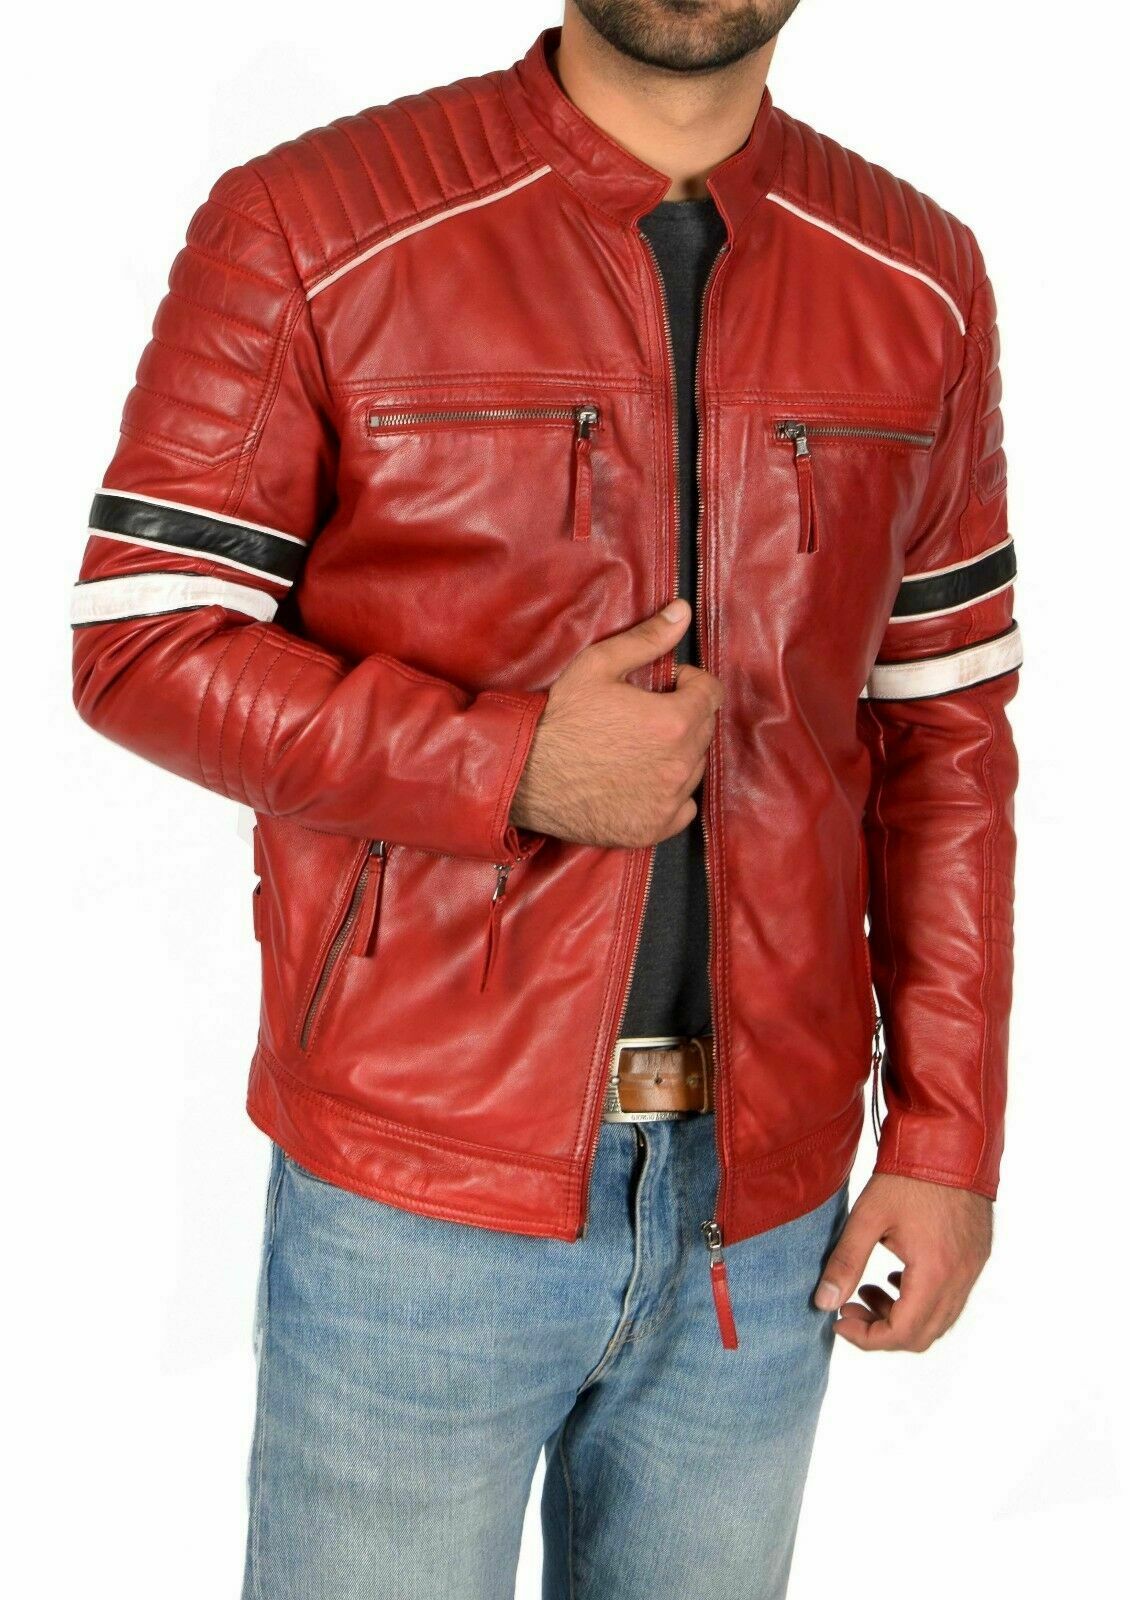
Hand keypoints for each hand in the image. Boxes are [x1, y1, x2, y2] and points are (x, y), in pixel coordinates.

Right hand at [509, 599, 723, 848]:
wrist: (524, 775)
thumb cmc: (560, 718)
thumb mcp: (598, 665)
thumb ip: (647, 639)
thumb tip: (682, 611)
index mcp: (674, 722)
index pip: (712, 694)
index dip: (689, 683)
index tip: (665, 685)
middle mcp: (680, 765)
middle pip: (704, 731)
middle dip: (683, 716)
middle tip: (644, 715)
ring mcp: (668, 801)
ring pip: (694, 768)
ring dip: (678, 754)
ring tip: (638, 747)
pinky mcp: (653, 828)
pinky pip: (684, 807)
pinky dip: (671, 794)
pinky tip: (642, 780)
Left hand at [814, 1173, 992, 1351]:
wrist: (951, 1141)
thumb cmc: (909, 1176)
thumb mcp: (868, 1216)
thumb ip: (846, 1262)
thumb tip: (824, 1302)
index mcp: (935, 1273)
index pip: (901, 1333)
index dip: (866, 1338)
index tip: (838, 1322)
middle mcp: (960, 1279)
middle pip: (922, 1335)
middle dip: (881, 1331)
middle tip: (850, 1307)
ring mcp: (972, 1269)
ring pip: (938, 1320)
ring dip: (901, 1316)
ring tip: (868, 1289)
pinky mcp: (976, 1257)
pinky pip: (951, 1298)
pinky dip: (921, 1300)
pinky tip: (896, 1277)